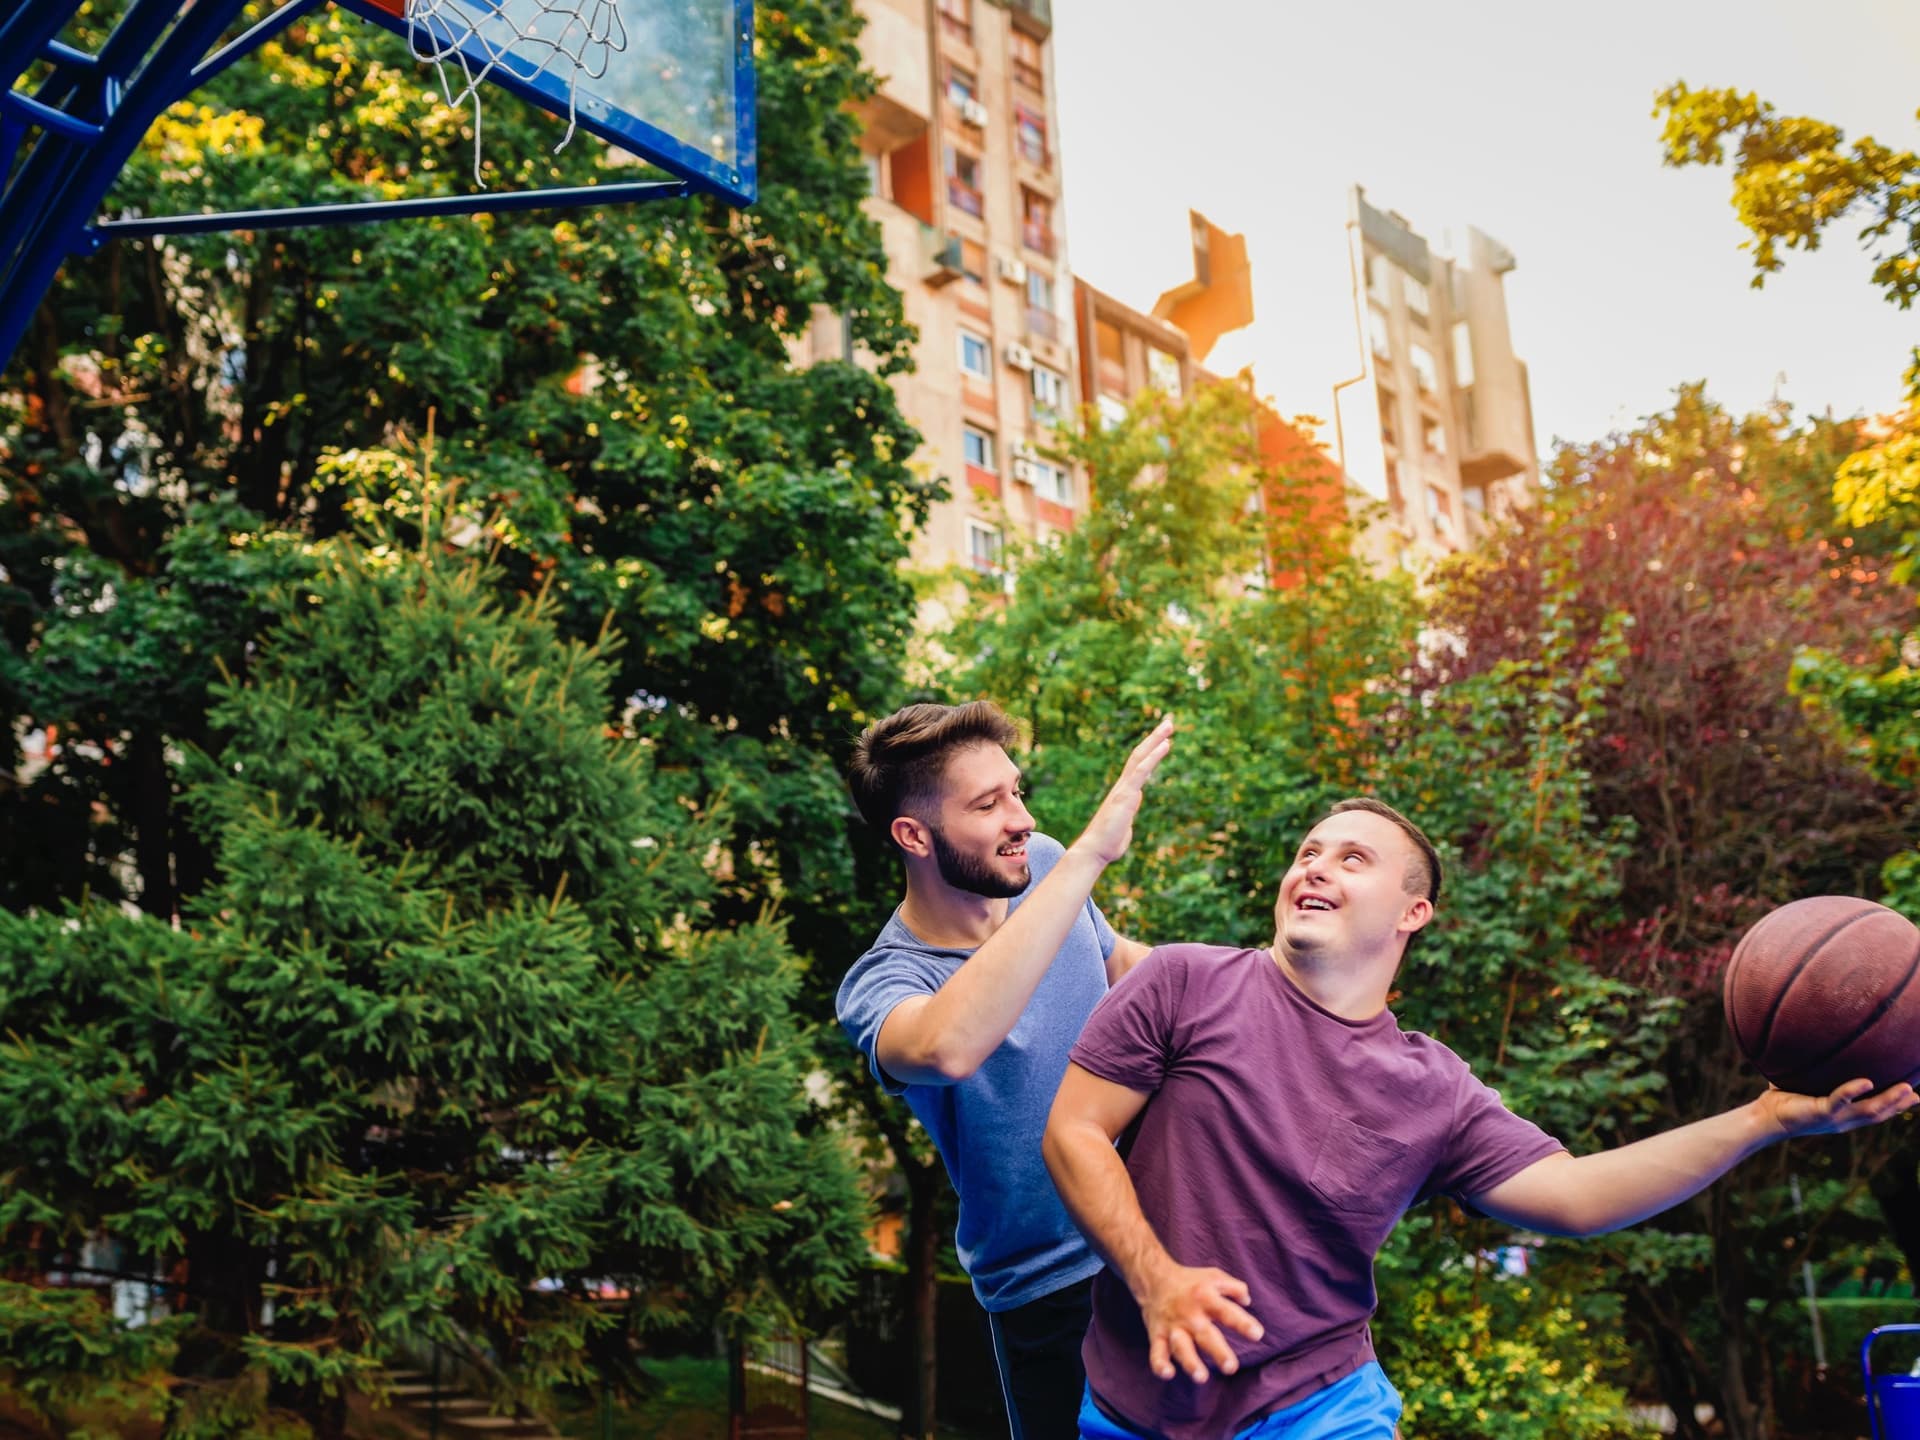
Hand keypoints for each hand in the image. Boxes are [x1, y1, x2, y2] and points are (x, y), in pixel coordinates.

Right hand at [1073, 717, 1173, 866]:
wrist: (1094, 851)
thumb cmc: (1108, 843)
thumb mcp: (1125, 825)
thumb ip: (1130, 812)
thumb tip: (1135, 801)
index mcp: (1124, 793)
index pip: (1138, 766)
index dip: (1150, 752)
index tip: (1163, 740)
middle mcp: (1123, 786)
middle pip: (1139, 755)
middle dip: (1154, 738)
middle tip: (1169, 722)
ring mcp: (1123, 789)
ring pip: (1140, 757)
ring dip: (1155, 740)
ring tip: (1169, 725)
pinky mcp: (1125, 795)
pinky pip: (1140, 771)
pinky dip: (1153, 756)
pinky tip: (1166, 745)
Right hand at [1134, 1259, 1261, 1384]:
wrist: (1154, 1278)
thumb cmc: (1190, 1281)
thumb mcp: (1214, 1277)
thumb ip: (1234, 1288)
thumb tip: (1248, 1301)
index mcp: (1206, 1298)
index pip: (1227, 1311)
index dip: (1242, 1323)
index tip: (1257, 1334)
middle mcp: (1190, 1314)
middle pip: (1206, 1335)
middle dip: (1218, 1351)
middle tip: (1231, 1367)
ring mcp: (1173, 1326)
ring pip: (1181, 1347)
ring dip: (1190, 1362)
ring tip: (1201, 1377)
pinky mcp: (1158, 1335)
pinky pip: (1157, 1352)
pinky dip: (1160, 1364)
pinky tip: (1168, 1374)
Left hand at [1757, 1078, 1917, 1138]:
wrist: (1764, 1118)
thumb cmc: (1781, 1099)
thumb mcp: (1805, 1084)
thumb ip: (1815, 1070)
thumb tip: (1815, 1044)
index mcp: (1843, 1114)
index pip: (1874, 1111)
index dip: (1895, 1106)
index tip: (1914, 1097)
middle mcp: (1843, 1119)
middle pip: (1879, 1114)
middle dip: (1899, 1105)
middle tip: (1917, 1094)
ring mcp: (1834, 1118)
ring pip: (1869, 1110)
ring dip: (1889, 1101)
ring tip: (1906, 1089)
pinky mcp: (1821, 1113)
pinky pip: (1839, 1100)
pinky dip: (1853, 1090)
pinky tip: (1866, 1082)